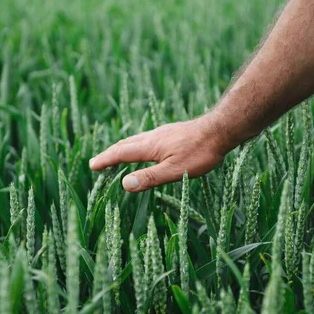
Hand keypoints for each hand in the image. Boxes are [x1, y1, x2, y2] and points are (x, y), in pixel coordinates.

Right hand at [89, 115, 227, 191]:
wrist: (221, 129)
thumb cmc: (201, 152)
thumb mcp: (175, 170)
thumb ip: (150, 177)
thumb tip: (125, 184)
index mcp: (150, 146)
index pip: (121, 153)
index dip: (106, 160)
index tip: (92, 165)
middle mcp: (153, 136)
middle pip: (125, 144)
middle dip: (110, 153)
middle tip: (98, 162)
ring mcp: (163, 133)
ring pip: (136, 139)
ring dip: (122, 148)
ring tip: (117, 155)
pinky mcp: (172, 132)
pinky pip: (147, 138)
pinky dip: (136, 144)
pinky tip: (146, 149)